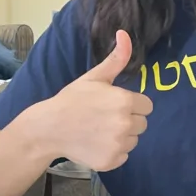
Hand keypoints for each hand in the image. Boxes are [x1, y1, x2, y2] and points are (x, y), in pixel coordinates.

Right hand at [35, 30, 152, 171]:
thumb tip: (125, 34)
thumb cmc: (72, 100)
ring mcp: (119, 145)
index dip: (132, 104)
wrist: (49, 128)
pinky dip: (113, 152)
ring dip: (122, 137)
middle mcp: (126, 125)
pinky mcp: (111, 161)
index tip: (114, 105)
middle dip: (128, 120)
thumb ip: (116, 59)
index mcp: (126, 102)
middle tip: (105, 117)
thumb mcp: (94, 77)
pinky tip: (96, 143)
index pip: (146, 106)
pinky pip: (123, 156)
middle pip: (142, 124)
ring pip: (133, 141)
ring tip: (99, 130)